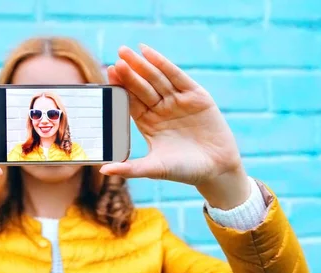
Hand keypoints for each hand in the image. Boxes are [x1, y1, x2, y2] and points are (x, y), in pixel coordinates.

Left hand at [101, 44, 250, 208]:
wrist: (217, 171)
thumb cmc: (183, 171)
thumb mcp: (154, 169)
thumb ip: (130, 169)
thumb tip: (104, 170)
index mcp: (148, 123)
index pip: (130, 101)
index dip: (120, 88)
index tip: (107, 74)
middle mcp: (161, 109)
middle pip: (141, 87)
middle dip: (128, 72)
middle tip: (115, 56)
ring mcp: (178, 101)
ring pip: (156, 78)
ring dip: (141, 64)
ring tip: (126, 52)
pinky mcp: (196, 96)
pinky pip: (177, 76)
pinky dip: (163, 63)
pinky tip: (148, 52)